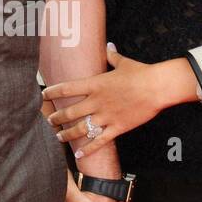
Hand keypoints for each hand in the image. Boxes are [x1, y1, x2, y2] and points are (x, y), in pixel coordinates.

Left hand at [44, 43, 167, 158]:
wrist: (158, 87)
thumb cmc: (141, 73)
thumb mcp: (124, 63)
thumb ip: (112, 56)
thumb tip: (109, 45)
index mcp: (95, 84)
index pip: (66, 89)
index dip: (52, 92)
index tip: (43, 95)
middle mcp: (97, 102)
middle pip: (69, 112)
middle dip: (56, 118)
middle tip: (48, 120)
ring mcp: (106, 116)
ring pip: (80, 129)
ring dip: (67, 134)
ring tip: (59, 136)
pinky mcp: (117, 128)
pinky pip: (99, 142)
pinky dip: (88, 150)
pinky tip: (79, 156)